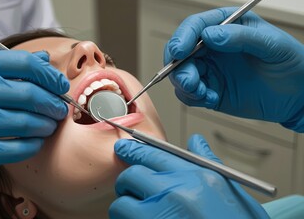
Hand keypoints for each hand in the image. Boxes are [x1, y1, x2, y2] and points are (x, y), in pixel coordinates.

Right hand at [0, 50, 68, 199]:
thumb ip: (0, 65)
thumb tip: (43, 59)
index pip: (22, 63)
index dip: (49, 74)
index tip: (58, 84)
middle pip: (30, 94)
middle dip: (53, 103)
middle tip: (59, 108)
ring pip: (27, 123)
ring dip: (45, 125)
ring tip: (48, 125)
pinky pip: (16, 148)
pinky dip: (32, 145)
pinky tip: (34, 142)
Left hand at [109, 134, 268, 218]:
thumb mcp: (230, 192)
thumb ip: (209, 163)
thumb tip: (196, 141)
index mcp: (198, 179)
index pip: (156, 154)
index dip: (134, 149)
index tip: (123, 148)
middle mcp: (177, 194)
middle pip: (132, 175)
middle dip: (127, 181)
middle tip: (130, 188)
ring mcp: (160, 216)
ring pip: (122, 204)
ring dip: (126, 208)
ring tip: (138, 213)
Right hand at [164, 7, 303, 130]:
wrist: (298, 97)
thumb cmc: (290, 63)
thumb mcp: (272, 45)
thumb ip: (241, 38)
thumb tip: (209, 35)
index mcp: (226, 27)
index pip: (195, 26)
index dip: (182, 37)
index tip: (179, 50)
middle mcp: (212, 47)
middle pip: (179, 52)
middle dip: (178, 66)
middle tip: (188, 80)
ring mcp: (209, 70)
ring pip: (180, 74)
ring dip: (185, 85)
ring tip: (203, 92)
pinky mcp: (209, 90)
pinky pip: (189, 94)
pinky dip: (193, 98)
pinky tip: (211, 99)